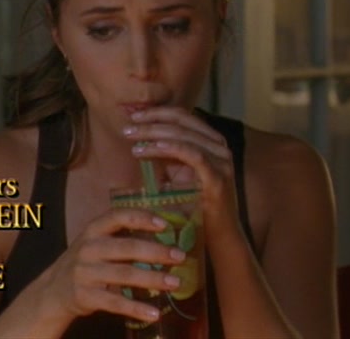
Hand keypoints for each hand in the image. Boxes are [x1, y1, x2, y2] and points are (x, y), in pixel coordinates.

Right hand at [34, 208, 185, 324]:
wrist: (53, 291)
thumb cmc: (85, 264)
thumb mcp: (95, 244)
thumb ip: (121, 239)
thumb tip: (164, 239)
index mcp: (93, 231)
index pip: (118, 217)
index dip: (141, 218)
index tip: (164, 224)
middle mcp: (88, 249)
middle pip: (127, 247)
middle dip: (156, 251)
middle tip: (179, 256)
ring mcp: (85, 273)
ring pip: (124, 275)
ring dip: (153, 279)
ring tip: (175, 282)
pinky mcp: (85, 296)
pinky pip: (115, 303)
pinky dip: (137, 308)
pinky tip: (154, 312)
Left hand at [123, 107, 241, 245]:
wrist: (218, 236)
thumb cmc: (194, 205)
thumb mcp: (177, 173)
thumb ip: (164, 154)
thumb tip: (138, 136)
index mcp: (211, 141)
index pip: (182, 116)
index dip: (156, 112)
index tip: (132, 116)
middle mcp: (219, 146)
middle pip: (182, 121)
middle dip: (151, 120)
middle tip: (128, 126)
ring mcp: (221, 161)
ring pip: (184, 135)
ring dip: (154, 133)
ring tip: (132, 139)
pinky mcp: (218, 178)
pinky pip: (192, 155)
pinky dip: (170, 148)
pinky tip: (150, 148)